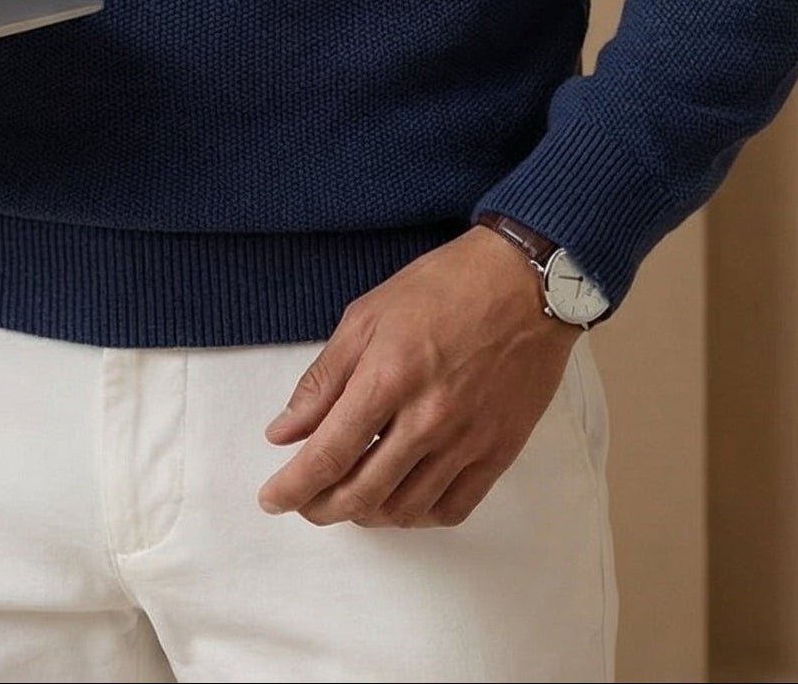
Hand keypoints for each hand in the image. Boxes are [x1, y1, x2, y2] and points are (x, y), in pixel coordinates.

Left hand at [257, 224, 577, 528]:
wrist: (525, 282)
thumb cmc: (443, 287)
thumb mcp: (367, 315)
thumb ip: (323, 379)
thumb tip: (284, 432)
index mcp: (387, 378)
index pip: (327, 455)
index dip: (293, 488)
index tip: (272, 499)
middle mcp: (427, 419)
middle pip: (362, 494)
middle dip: (321, 508)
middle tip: (305, 502)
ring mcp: (467, 441)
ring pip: (405, 510)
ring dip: (367, 515)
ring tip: (350, 497)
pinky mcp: (499, 451)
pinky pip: (452, 509)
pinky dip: (419, 515)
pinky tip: (402, 497)